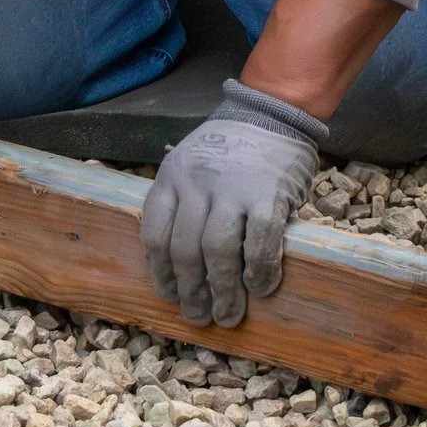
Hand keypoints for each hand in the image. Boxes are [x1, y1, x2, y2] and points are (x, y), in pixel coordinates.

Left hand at [141, 80, 324, 326]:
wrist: (272, 111)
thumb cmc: (231, 146)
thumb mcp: (192, 163)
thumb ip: (185, 202)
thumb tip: (185, 264)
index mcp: (171, 177)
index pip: (154, 234)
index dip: (160, 272)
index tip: (169, 294)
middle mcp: (196, 184)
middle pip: (185, 250)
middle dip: (190, 291)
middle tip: (198, 316)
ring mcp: (232, 189)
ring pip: (218, 252)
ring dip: (222, 291)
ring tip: (226, 315)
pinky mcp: (268, 195)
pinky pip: (259, 243)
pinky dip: (259, 271)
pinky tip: (259, 288)